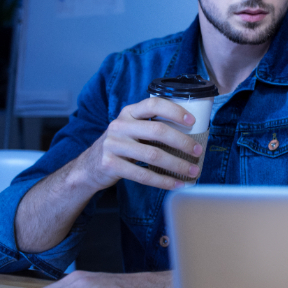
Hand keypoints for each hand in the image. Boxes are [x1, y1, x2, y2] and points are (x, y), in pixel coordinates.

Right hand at [75, 97, 203, 191]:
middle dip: (182, 142)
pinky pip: (143, 175)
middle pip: (157, 131)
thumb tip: (191, 132)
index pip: (154, 104)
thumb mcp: (132, 129)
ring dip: (177, 164)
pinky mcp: (110, 164)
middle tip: (198, 151)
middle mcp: (120, 125)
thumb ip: (152, 126)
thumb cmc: (121, 145)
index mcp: (129, 112)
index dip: (175, 111)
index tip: (193, 121)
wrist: (89, 166)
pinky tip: (176, 183)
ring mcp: (113, 144)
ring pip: (153, 155)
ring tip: (193, 171)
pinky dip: (163, 180)